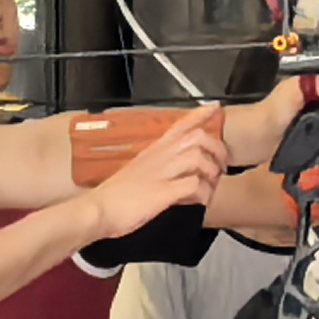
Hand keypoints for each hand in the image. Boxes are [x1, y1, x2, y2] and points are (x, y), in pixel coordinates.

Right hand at [85, 112, 226, 235]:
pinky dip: (203, 194)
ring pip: (199, 158)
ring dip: (211, 173)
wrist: (97, 211)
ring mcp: (161, 173)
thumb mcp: (137, 173)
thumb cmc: (115, 196)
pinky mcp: (162, 192)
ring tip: (210, 188)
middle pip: (197, 138)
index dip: (200, 114)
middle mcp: (159, 157)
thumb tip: (178, 176)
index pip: (180, 125)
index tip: (216, 107)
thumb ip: (158, 169)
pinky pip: (194, 186)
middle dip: (216, 150)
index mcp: (153, 151)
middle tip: (221, 166)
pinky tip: (200, 202)